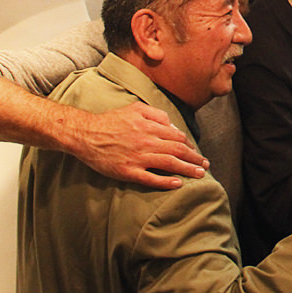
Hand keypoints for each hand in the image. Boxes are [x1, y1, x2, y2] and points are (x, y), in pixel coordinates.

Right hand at [71, 102, 206, 189]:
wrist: (86, 134)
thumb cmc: (110, 121)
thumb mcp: (135, 108)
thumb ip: (156, 114)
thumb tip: (173, 126)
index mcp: (150, 127)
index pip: (177, 137)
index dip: (189, 145)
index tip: (195, 152)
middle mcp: (147, 142)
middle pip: (178, 151)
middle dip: (194, 158)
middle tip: (205, 165)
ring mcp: (138, 158)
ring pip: (169, 164)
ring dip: (187, 170)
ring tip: (199, 174)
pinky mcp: (128, 171)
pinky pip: (150, 178)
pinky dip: (166, 182)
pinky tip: (177, 184)